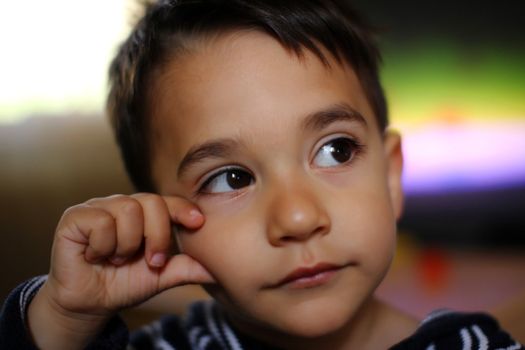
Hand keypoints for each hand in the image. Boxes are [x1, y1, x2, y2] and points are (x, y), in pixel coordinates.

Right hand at [28, 193, 213, 348]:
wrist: (90, 303)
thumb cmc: (124, 284)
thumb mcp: (161, 276)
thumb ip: (187, 267)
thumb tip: (218, 267)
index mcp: (144, 215)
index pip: (167, 202)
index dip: (183, 209)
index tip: (198, 222)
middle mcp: (122, 205)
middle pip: (152, 202)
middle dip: (158, 236)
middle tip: (152, 261)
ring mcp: (98, 207)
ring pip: (128, 210)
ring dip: (127, 245)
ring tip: (117, 259)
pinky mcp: (75, 216)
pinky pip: (101, 221)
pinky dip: (103, 246)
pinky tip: (96, 256)